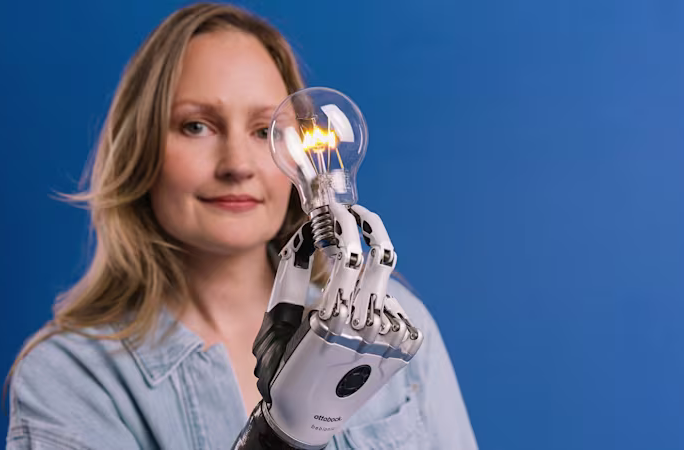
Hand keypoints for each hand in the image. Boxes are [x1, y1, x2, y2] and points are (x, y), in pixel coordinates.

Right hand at [233, 203, 422, 449]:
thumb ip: (292, 276)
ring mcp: (391, 341)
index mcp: (332, 321)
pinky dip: (378, 306)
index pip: (349, 257)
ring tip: (347, 304)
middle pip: (382, 259)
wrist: (309, 420)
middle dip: (369, 226)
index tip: (336, 209)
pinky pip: (396, 308)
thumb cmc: (286, 369)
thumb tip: (309, 233)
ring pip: (385, 285)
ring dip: (366, 282)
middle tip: (357, 215)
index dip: (342, 224)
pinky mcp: (405, 350)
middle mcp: (367, 330)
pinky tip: (363, 324)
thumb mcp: (277, 322)